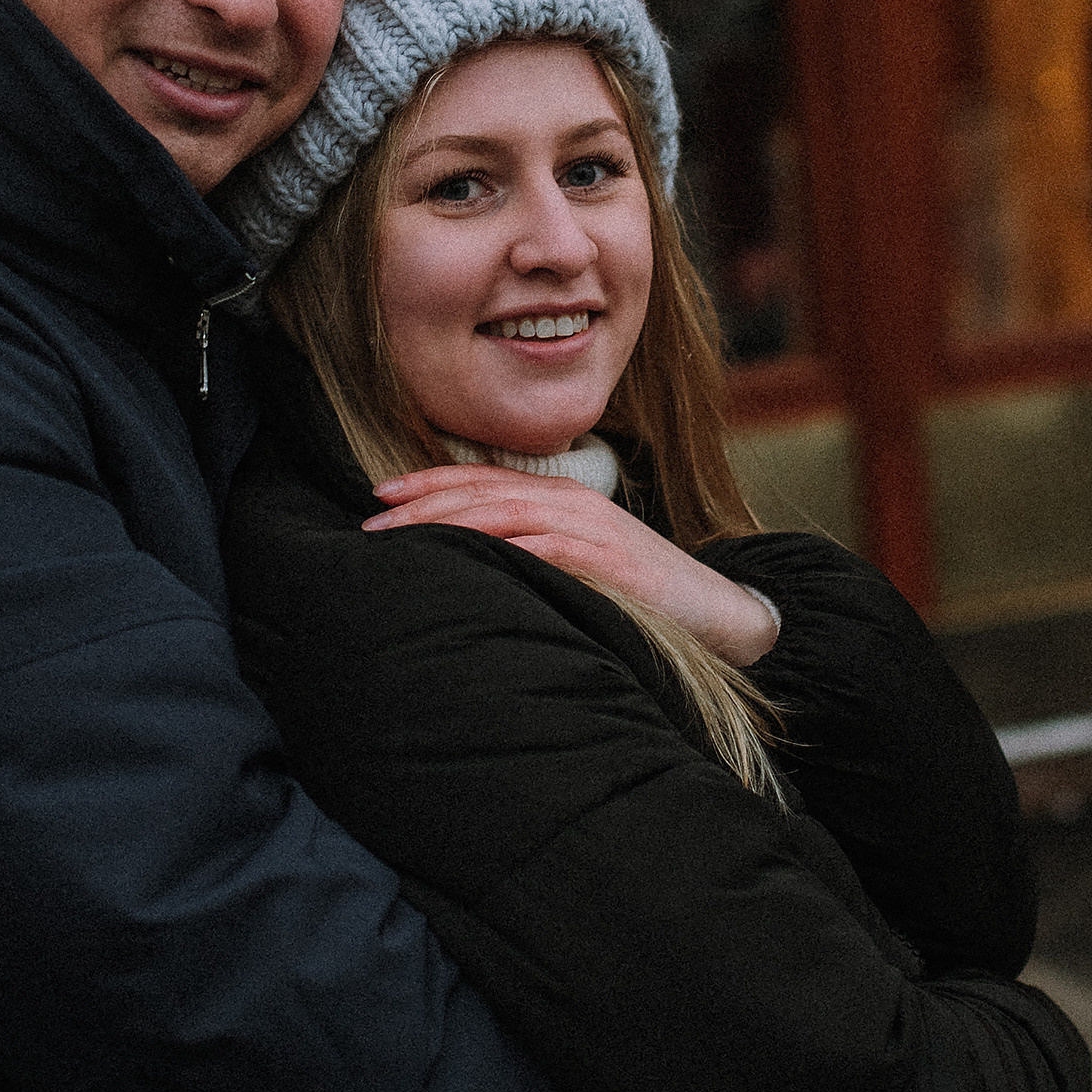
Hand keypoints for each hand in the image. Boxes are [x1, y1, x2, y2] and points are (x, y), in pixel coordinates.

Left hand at [364, 467, 779, 664]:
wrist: (719, 612)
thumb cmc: (644, 594)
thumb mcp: (582, 563)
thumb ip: (535, 552)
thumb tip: (474, 566)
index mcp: (564, 498)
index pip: (486, 479)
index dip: (431, 482)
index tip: (381, 495)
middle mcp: (573, 502)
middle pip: (484, 491)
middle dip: (423, 502)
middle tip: (372, 521)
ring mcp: (592, 528)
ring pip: (503, 512)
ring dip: (446, 521)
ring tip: (400, 536)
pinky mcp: (608, 561)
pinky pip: (544, 547)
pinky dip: (502, 548)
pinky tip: (465, 556)